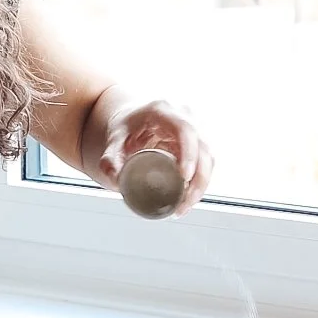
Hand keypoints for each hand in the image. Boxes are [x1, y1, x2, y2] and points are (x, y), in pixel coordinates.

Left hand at [97, 99, 213, 214]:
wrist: (130, 119)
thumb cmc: (124, 126)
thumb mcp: (113, 140)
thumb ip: (109, 160)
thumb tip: (117, 181)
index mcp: (162, 110)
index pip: (185, 129)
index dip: (189, 154)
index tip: (184, 177)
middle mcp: (183, 116)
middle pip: (202, 147)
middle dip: (198, 179)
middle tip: (183, 203)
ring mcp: (193, 128)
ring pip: (208, 157)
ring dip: (201, 184)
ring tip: (183, 207)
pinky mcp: (196, 143)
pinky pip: (205, 163)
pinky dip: (200, 182)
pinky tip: (188, 200)